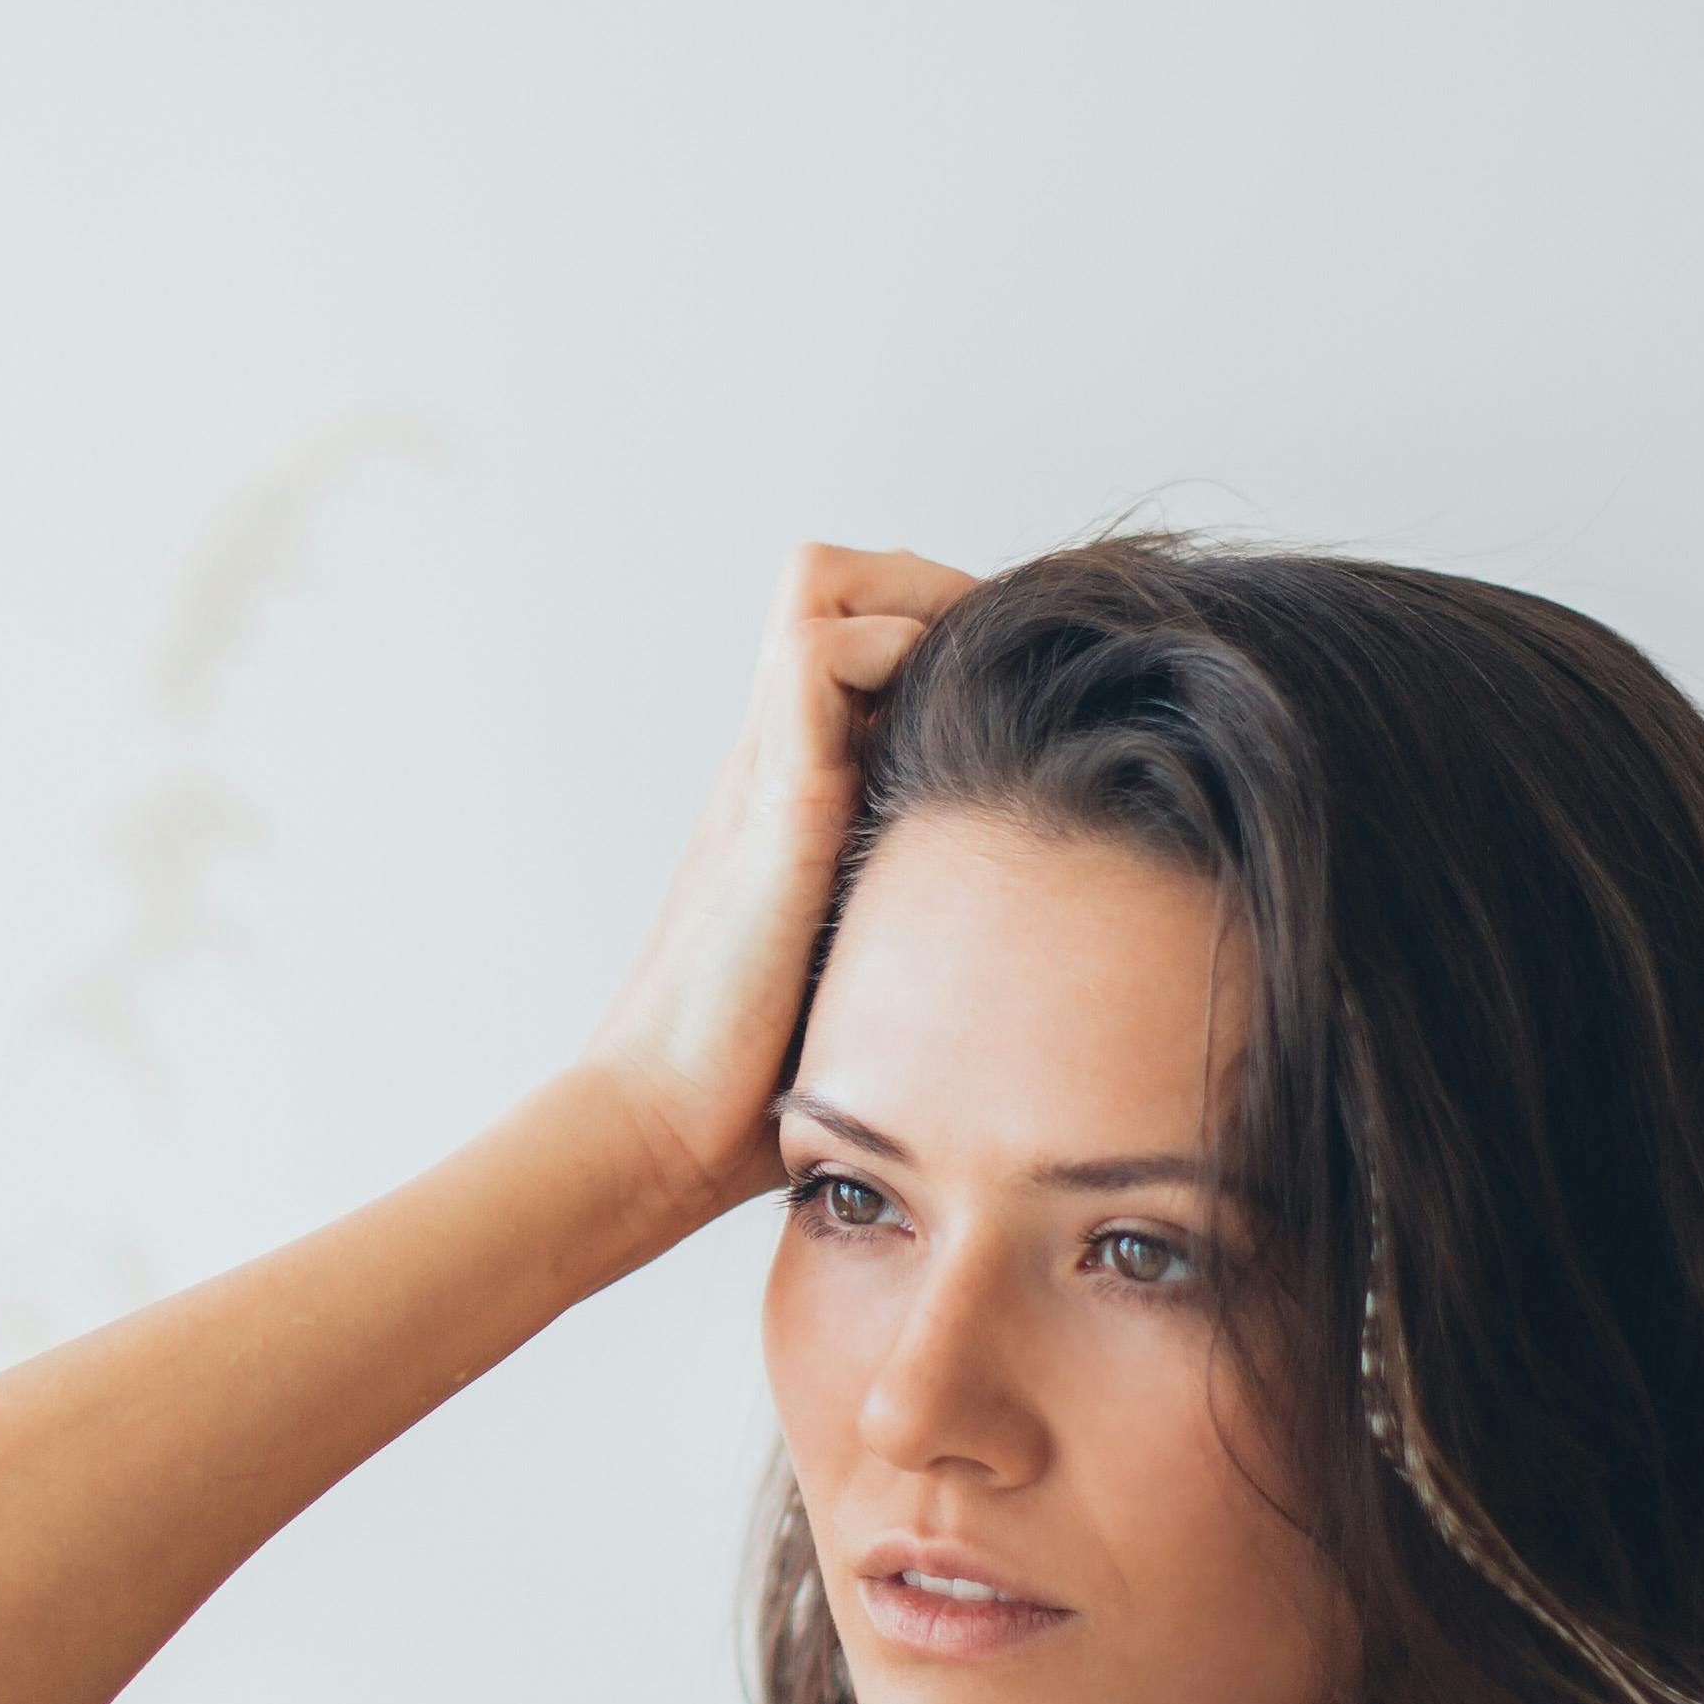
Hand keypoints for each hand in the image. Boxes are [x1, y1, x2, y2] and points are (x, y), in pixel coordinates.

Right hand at [579, 543, 978, 1223]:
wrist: (663, 1123)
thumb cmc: (763, 1077)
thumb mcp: (869, 968)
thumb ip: (918, 925)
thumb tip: (1041, 953)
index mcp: (791, 793)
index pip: (856, 642)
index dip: (935, 631)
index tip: (1015, 689)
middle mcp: (774, 758)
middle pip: (833, 581)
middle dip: (933, 588)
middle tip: (1008, 658)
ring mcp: (767, 768)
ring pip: (824, 584)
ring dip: (917, 600)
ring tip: (981, 676)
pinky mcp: (774, 797)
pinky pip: (822, 650)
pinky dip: (890, 653)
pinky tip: (942, 739)